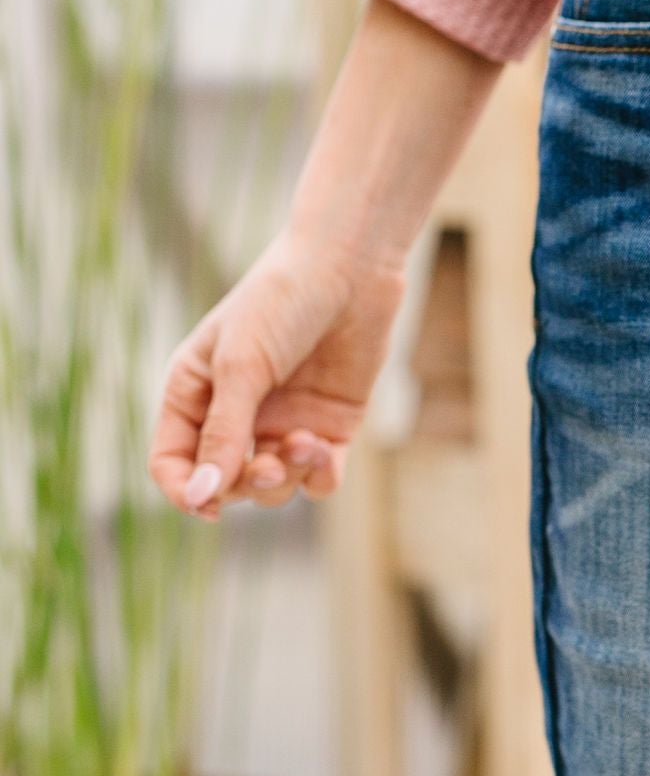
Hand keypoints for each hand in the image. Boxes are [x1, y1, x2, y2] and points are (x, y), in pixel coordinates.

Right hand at [149, 229, 407, 517]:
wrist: (349, 269)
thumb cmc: (281, 303)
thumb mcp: (242, 366)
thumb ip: (223, 433)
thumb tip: (202, 497)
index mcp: (194, 392)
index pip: (172, 461)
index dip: (184, 491)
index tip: (207, 506)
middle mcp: (235, 413)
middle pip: (225, 482)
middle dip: (246, 485)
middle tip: (268, 464)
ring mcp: (282, 422)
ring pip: (274, 485)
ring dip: (287, 476)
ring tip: (307, 443)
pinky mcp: (327, 425)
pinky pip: (317, 478)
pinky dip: (319, 476)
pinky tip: (324, 451)